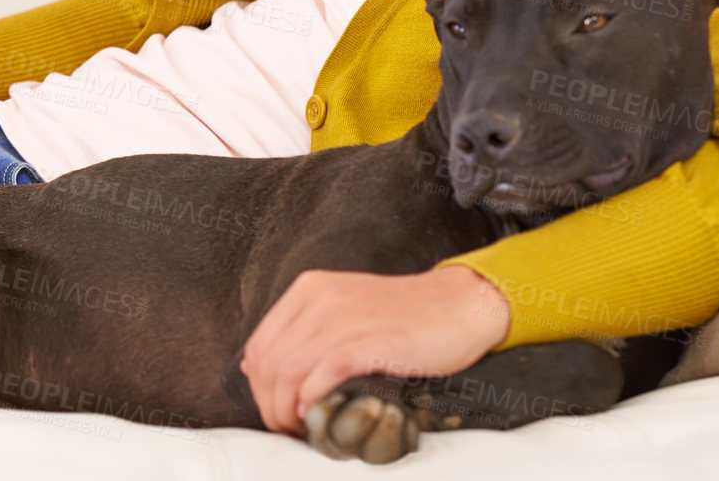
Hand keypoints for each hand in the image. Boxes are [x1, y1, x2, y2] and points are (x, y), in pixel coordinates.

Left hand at [239, 264, 510, 434]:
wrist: (460, 304)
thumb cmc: (405, 314)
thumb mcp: (344, 309)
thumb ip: (306, 332)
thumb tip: (262, 369)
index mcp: (309, 290)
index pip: (258, 346)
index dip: (259, 388)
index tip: (276, 409)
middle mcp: (321, 298)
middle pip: (269, 363)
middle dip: (270, 406)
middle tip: (288, 428)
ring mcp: (346, 317)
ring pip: (289, 371)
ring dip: (288, 410)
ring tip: (302, 427)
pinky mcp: (372, 340)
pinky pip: (323, 374)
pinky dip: (313, 401)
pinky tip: (320, 413)